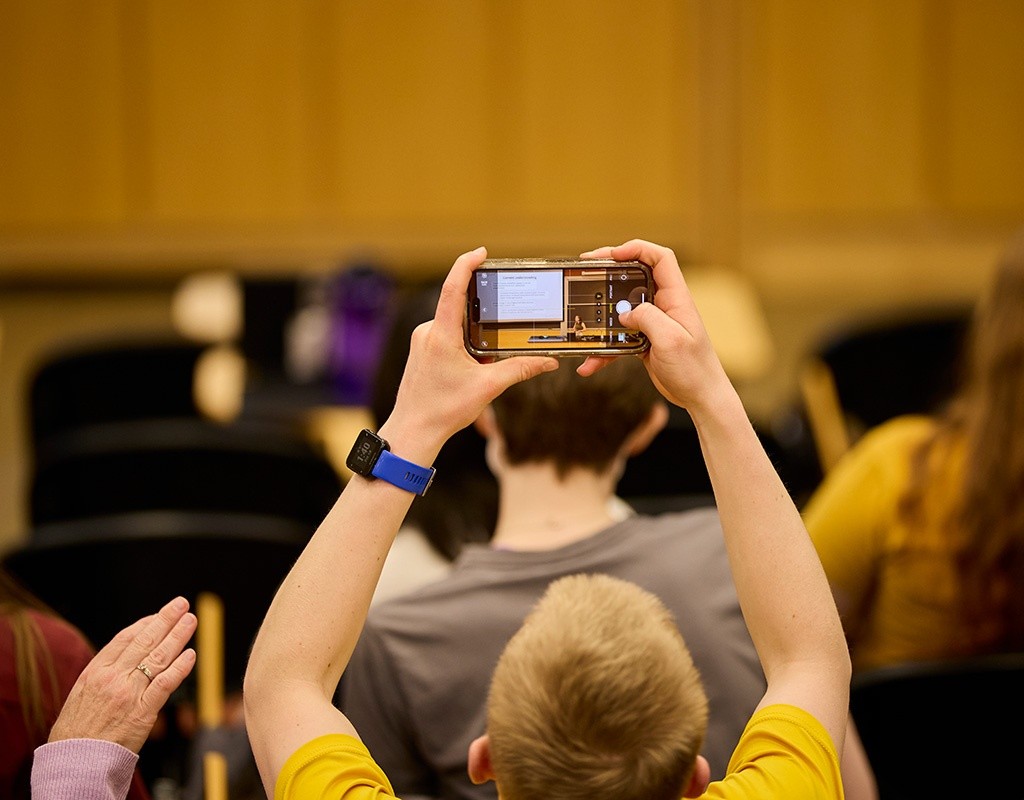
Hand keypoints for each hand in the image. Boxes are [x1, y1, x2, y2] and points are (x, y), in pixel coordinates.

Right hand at [48, 597, 197, 752]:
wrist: (74, 763)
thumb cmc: (75, 733)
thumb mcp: (80, 695)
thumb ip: (101, 675)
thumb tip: (121, 659)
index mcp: (95, 671)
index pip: (125, 639)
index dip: (145, 623)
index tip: (158, 615)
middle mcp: (112, 678)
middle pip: (145, 641)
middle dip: (165, 620)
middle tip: (181, 605)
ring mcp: (129, 694)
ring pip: (158, 657)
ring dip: (178, 636)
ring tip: (191, 621)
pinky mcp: (142, 712)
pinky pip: (166, 684)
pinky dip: (180, 668)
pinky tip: (191, 655)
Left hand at [384, 246, 557, 449]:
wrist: (413, 431)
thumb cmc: (443, 410)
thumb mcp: (488, 387)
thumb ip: (520, 369)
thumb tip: (548, 361)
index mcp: (441, 334)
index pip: (453, 288)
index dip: (466, 264)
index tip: (482, 253)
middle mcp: (427, 332)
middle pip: (458, 306)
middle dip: (482, 313)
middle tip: (501, 320)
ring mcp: (422, 341)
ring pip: (454, 325)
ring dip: (474, 336)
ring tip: (485, 360)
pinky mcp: (421, 351)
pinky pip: (446, 336)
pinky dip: (464, 345)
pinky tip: (473, 366)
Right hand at [578, 239, 731, 412]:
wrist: (700, 397)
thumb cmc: (694, 369)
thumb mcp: (671, 339)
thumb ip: (648, 318)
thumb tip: (624, 312)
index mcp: (676, 298)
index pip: (660, 258)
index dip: (636, 249)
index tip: (611, 255)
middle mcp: (664, 306)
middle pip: (635, 276)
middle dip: (610, 271)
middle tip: (586, 270)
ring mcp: (653, 323)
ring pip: (622, 308)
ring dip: (601, 313)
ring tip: (580, 313)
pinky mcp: (644, 341)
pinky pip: (618, 338)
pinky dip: (603, 350)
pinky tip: (589, 364)